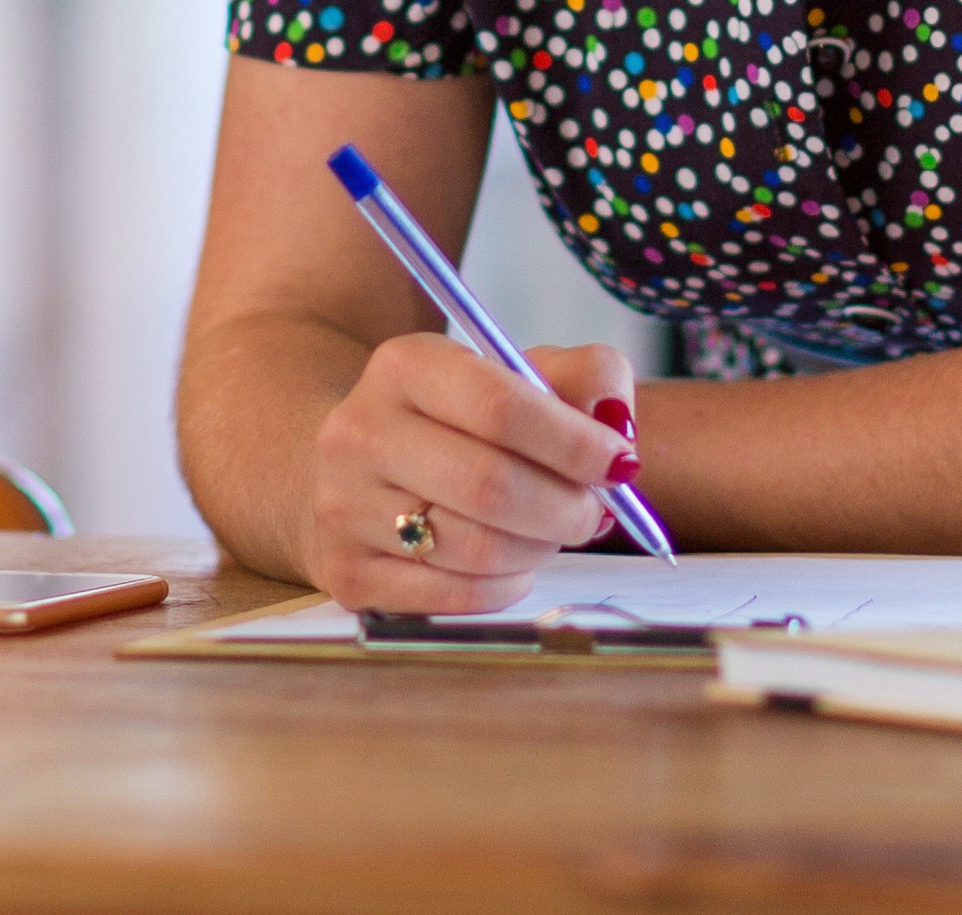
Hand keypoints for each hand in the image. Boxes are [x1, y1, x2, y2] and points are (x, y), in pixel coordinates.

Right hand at [301, 336, 637, 613]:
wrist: (355, 468)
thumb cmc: (456, 422)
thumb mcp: (514, 373)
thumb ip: (586, 377)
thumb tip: (617, 427)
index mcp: (405, 366)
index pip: (500, 406)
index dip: (573, 442)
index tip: (618, 464)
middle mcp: (360, 432)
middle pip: (490, 486)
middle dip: (565, 508)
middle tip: (594, 513)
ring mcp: (343, 506)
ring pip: (477, 549)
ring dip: (538, 548)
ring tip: (550, 532)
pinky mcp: (346, 572)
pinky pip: (455, 595)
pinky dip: (505, 585)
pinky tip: (513, 562)